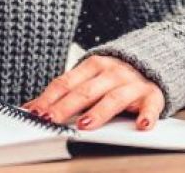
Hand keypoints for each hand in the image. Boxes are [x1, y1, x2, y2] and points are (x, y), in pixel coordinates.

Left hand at [23, 55, 164, 130]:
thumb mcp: (89, 76)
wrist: (153, 59)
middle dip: (66, 107)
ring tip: (85, 125)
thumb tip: (31, 107)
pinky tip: (141, 125)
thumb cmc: (114, 74)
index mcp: (93, 65)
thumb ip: (64, 91)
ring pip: (113, 99)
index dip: (49, 98)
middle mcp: (112, 73)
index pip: (66, 83)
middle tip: (51, 120)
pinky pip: (150, 106)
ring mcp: (132, 83)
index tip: (35, 112)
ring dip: (99, 113)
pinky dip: (147, 115)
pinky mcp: (152, 94)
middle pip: (85, 92)